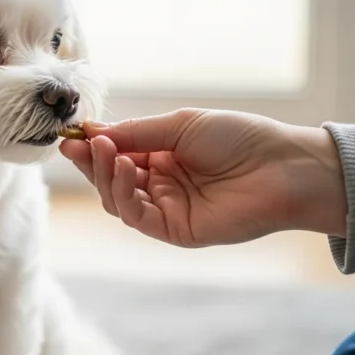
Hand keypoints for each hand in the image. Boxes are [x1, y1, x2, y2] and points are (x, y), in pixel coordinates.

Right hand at [59, 109, 346, 246]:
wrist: (281, 166)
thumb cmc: (238, 138)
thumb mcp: (180, 125)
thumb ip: (135, 132)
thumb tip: (91, 131)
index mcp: (161, 157)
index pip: (116, 156)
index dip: (93, 147)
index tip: (72, 135)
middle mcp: (159, 185)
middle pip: (110, 180)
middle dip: (92, 162)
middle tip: (77, 144)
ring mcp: (166, 209)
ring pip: (118, 199)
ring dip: (105, 175)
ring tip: (106, 151)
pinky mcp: (174, 230)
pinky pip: (136, 216)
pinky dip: (124, 193)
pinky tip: (125, 167)